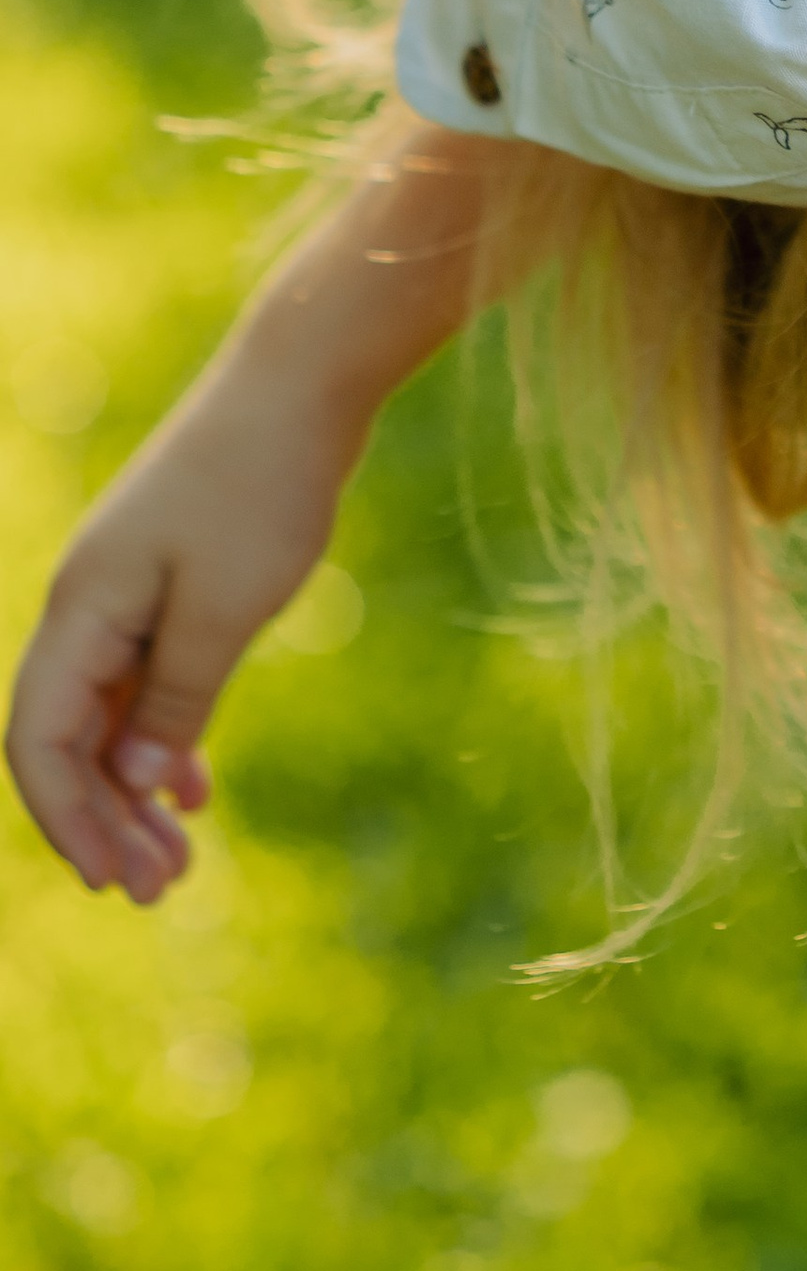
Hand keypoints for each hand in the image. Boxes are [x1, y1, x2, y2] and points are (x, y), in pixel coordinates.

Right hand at [8, 125, 497, 903]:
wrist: (304, 380)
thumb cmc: (264, 483)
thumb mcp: (226, 605)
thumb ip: (176, 696)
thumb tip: (138, 782)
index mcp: (82, 606)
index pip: (38, 740)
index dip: (66, 818)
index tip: (113, 881)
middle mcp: (88, 602)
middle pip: (69, 738)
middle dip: (105, 819)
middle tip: (161, 890)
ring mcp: (128, 590)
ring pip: (110, 714)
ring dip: (136, 788)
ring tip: (180, 859)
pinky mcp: (171, 580)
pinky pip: (146, 680)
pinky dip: (165, 736)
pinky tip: (196, 791)